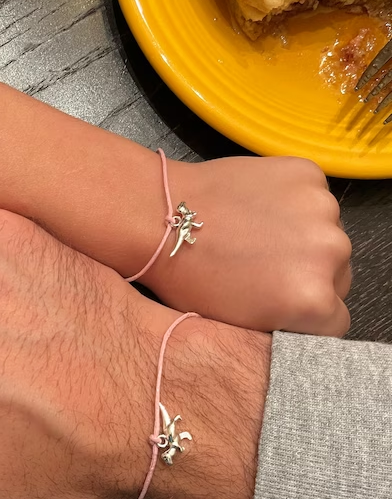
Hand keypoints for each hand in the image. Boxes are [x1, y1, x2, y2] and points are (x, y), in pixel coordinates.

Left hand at [144, 156, 351, 335]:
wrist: (161, 218)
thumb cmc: (190, 278)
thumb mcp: (241, 325)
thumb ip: (285, 323)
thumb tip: (303, 316)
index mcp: (312, 301)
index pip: (334, 320)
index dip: (304, 315)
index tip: (281, 304)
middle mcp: (330, 254)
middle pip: (337, 275)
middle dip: (308, 275)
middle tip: (265, 269)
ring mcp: (322, 208)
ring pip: (327, 234)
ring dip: (304, 237)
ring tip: (256, 235)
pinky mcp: (308, 174)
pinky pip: (314, 197)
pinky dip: (293, 203)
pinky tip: (257, 208)